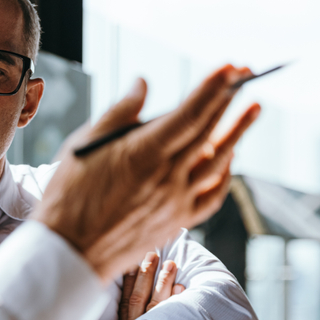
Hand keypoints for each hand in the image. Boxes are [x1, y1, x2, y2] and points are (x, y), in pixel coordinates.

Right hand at [34, 65, 259, 281]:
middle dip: (231, 101)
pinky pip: (213, 196)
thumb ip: (120, 113)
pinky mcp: (176, 222)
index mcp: (144, 154)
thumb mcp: (85, 145)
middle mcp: (167, 178)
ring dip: (238, 132)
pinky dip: (225, 174)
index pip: (190, 113)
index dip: (214, 88)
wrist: (68, 252)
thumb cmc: (68, 196)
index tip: (231, 68)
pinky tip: (230, 158)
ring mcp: (176, 202)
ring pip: (219, 163)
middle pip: (210, 133)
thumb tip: (143, 84)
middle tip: (247, 76)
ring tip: (251, 109)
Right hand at [117, 252, 184, 319]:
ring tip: (170, 264)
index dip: (128, 281)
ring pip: (155, 304)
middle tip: (152, 255)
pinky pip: (172, 318)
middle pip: (138, 297)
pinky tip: (180, 287)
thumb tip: (129, 304)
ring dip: (163, 282)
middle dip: (145, 275)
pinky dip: (175, 301)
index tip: (132, 262)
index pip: (125, 300)